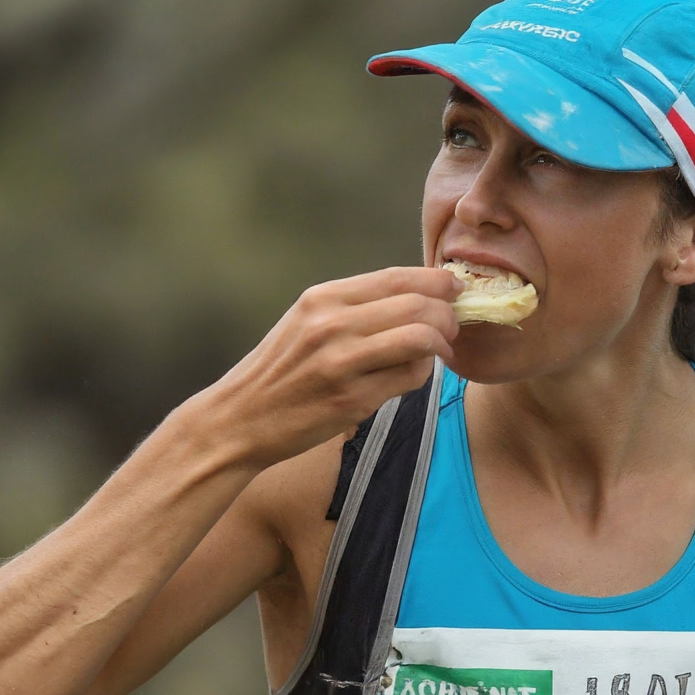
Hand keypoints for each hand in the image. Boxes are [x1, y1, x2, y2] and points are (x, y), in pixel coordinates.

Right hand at [199, 266, 462, 467]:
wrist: (239, 418)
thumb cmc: (281, 372)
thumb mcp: (306, 322)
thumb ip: (354, 307)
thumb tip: (417, 296)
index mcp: (323, 298)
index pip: (397, 276)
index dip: (437, 280)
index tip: (455, 287)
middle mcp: (332, 324)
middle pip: (417, 304)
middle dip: (447, 314)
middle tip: (453, 326)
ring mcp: (342, 362)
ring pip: (420, 337)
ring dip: (442, 343)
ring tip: (441, 350)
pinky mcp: (352, 399)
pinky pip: (409, 377)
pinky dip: (422, 373)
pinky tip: (412, 374)